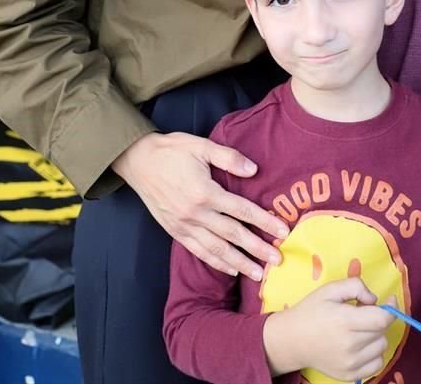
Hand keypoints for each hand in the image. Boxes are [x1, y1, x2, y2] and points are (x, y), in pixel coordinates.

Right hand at [111, 131, 288, 279]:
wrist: (138, 162)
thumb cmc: (172, 151)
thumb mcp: (201, 146)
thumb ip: (228, 158)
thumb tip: (253, 170)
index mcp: (205, 192)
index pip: (242, 210)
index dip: (264, 221)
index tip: (283, 231)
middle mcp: (195, 213)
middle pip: (233, 235)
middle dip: (257, 249)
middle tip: (278, 260)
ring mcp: (184, 225)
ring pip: (216, 249)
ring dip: (239, 262)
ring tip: (258, 274)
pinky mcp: (175, 231)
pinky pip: (198, 251)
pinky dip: (216, 262)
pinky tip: (230, 269)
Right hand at [264, 279, 396, 379]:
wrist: (292, 340)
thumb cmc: (311, 310)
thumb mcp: (330, 289)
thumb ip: (356, 286)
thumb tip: (374, 299)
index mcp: (345, 321)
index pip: (382, 319)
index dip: (392, 308)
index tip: (390, 300)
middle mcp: (350, 345)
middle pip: (382, 331)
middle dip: (377, 319)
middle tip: (362, 313)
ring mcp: (350, 363)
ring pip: (382, 347)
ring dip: (376, 335)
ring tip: (359, 329)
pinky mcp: (350, 375)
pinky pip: (377, 364)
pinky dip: (374, 353)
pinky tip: (361, 345)